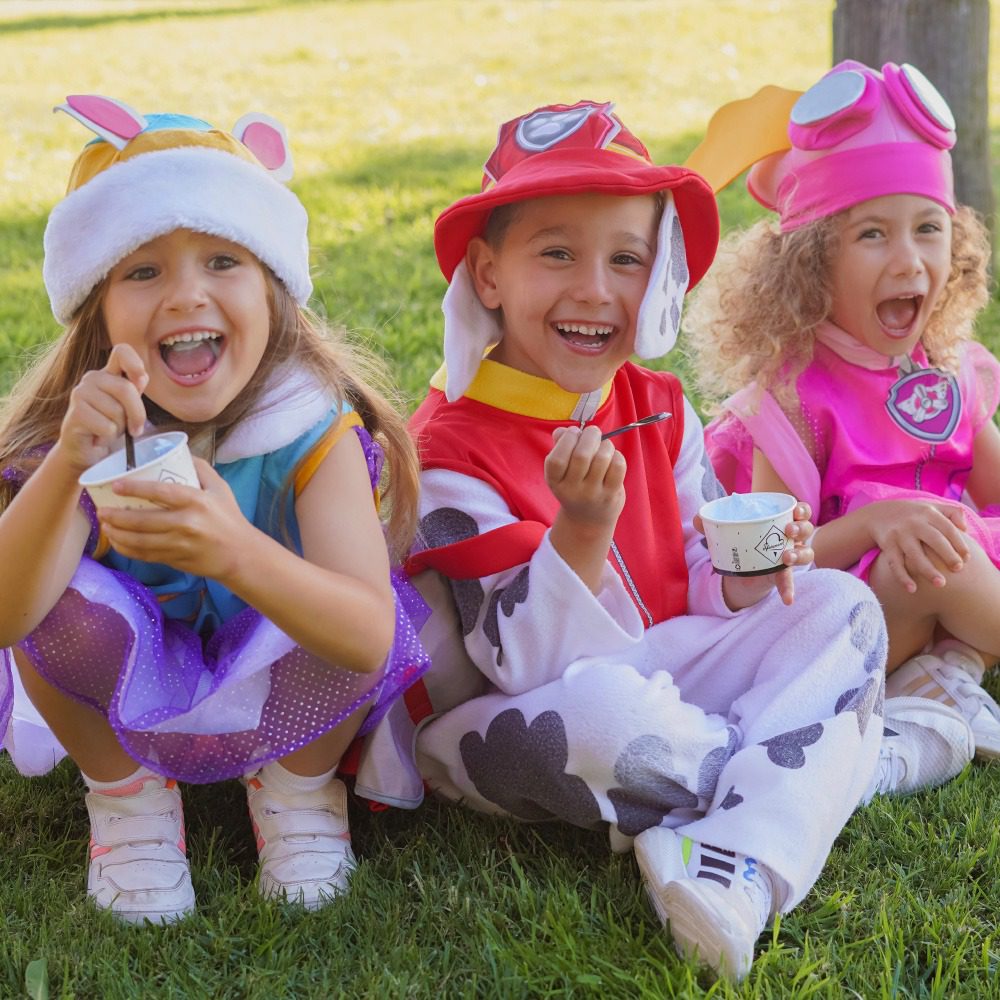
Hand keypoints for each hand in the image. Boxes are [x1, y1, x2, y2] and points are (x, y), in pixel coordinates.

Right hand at [55, 344, 148, 474]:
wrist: (87, 452)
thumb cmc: (110, 427)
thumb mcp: (128, 409)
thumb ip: (134, 392)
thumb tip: (142, 378)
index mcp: (108, 374)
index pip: (122, 351)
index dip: (135, 363)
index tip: (141, 381)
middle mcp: (92, 378)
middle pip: (126, 388)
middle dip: (137, 414)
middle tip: (135, 429)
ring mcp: (80, 394)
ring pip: (117, 411)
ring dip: (119, 428)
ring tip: (108, 430)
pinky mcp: (75, 413)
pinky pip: (106, 426)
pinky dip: (108, 436)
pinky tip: (98, 436)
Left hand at [96, 458, 250, 581]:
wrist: (240, 554)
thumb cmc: (229, 518)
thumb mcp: (220, 488)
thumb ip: (200, 468)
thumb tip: (177, 452)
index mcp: (197, 502)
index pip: (160, 492)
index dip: (134, 488)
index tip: (115, 485)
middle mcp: (186, 523)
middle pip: (142, 520)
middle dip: (115, 516)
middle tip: (101, 510)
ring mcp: (179, 544)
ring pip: (139, 540)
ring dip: (116, 534)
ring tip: (105, 525)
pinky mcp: (175, 559)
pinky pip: (144, 555)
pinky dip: (126, 549)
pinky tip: (117, 542)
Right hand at [544, 425, 625, 531]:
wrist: (588, 520)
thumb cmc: (574, 485)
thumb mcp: (561, 470)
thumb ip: (559, 446)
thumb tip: (562, 430)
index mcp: (554, 481)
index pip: (556, 459)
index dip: (566, 440)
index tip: (573, 433)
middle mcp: (572, 490)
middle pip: (581, 455)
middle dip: (590, 436)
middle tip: (593, 433)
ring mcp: (592, 494)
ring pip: (602, 458)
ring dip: (605, 444)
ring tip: (603, 446)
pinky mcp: (611, 495)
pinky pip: (618, 466)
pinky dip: (616, 455)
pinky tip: (612, 458)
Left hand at [705, 501, 814, 609]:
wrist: (741, 568)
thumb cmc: (741, 540)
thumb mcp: (727, 530)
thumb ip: (712, 524)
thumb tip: (698, 518)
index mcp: (780, 521)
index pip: (800, 511)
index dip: (802, 509)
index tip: (795, 510)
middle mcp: (791, 538)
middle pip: (807, 530)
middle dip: (801, 528)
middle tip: (788, 530)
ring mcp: (789, 556)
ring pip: (806, 553)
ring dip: (799, 554)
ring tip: (786, 557)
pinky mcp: (782, 574)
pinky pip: (789, 581)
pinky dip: (788, 589)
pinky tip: (788, 599)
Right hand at [868, 499, 969, 592]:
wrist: (878, 513)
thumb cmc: (914, 515)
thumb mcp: (932, 506)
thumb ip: (953, 513)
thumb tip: (965, 529)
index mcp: (928, 513)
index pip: (948, 529)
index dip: (959, 544)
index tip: (967, 558)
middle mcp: (914, 523)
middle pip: (934, 540)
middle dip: (948, 555)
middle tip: (958, 569)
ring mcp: (899, 535)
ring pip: (915, 554)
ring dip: (928, 570)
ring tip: (940, 584)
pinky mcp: (887, 545)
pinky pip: (895, 563)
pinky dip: (902, 577)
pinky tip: (912, 590)